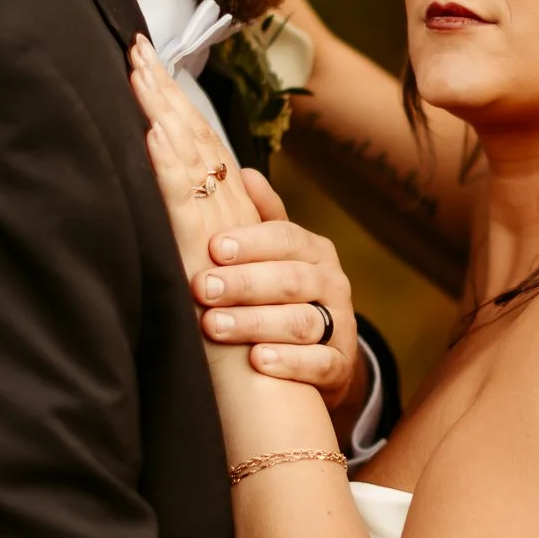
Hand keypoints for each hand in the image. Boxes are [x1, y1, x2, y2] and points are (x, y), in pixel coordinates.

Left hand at [132, 40, 364, 412]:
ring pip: (302, 321)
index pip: (284, 237)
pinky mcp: (337, 366)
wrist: (319, 358)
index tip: (212, 247)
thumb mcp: (272, 253)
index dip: (249, 242)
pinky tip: (259, 362)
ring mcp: (338, 325)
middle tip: (200, 287)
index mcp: (309, 250)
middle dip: (243, 282)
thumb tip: (242, 171)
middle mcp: (329, 282)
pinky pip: (319, 364)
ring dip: (255, 322)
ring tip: (215, 327)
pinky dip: (289, 363)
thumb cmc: (279, 296)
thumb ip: (258, 216)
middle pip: (290, 278)